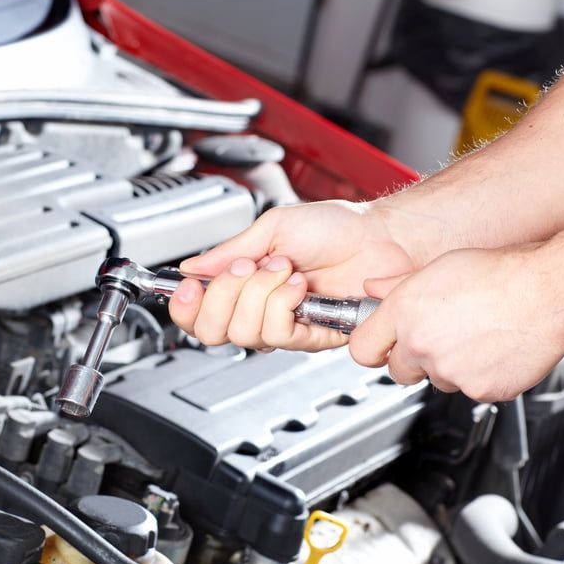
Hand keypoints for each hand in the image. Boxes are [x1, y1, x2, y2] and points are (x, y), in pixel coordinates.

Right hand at [168, 200, 423, 350]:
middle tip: (246, 269)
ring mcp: (283, 324)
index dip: (185, 307)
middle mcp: (259, 309)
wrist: (378, 237)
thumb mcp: (272, 228)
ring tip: (283, 270)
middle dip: (223, 296)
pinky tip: (298, 286)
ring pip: (244, 333)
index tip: (187, 287)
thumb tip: (191, 268)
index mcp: (243, 285)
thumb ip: (229, 251)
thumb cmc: (335, 228)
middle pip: (212, 331)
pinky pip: (279, 335)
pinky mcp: (310, 335)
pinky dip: (283, 305)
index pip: (198, 313)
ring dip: (260, 295)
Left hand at [350, 246, 563, 401]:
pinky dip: (479, 376)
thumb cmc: (500, 274)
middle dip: (412, 360)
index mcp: (404, 311)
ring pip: (437, 380)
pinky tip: (493, 349)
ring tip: (475, 337)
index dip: (373, 348)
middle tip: (439, 339)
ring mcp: (450, 371)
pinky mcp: (479, 390)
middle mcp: (421, 344)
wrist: (549, 292)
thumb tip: (372, 288)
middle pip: (398, 371)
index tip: (380, 346)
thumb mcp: (439, 267)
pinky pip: (470, 390)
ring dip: (449, 367)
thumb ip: (396, 284)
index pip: (361, 348)